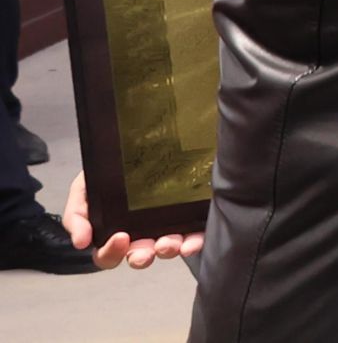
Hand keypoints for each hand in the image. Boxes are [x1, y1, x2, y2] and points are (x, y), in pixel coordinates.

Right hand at [63, 171, 203, 269]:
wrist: (133, 149)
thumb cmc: (107, 176)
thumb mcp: (83, 191)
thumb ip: (76, 216)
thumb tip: (80, 242)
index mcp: (113, 233)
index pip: (108, 256)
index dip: (111, 253)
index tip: (119, 237)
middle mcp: (139, 236)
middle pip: (139, 256)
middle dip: (142, 257)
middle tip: (147, 251)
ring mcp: (164, 229)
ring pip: (166, 248)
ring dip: (168, 249)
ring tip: (171, 243)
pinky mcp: (188, 219)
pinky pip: (192, 235)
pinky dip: (193, 241)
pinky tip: (192, 241)